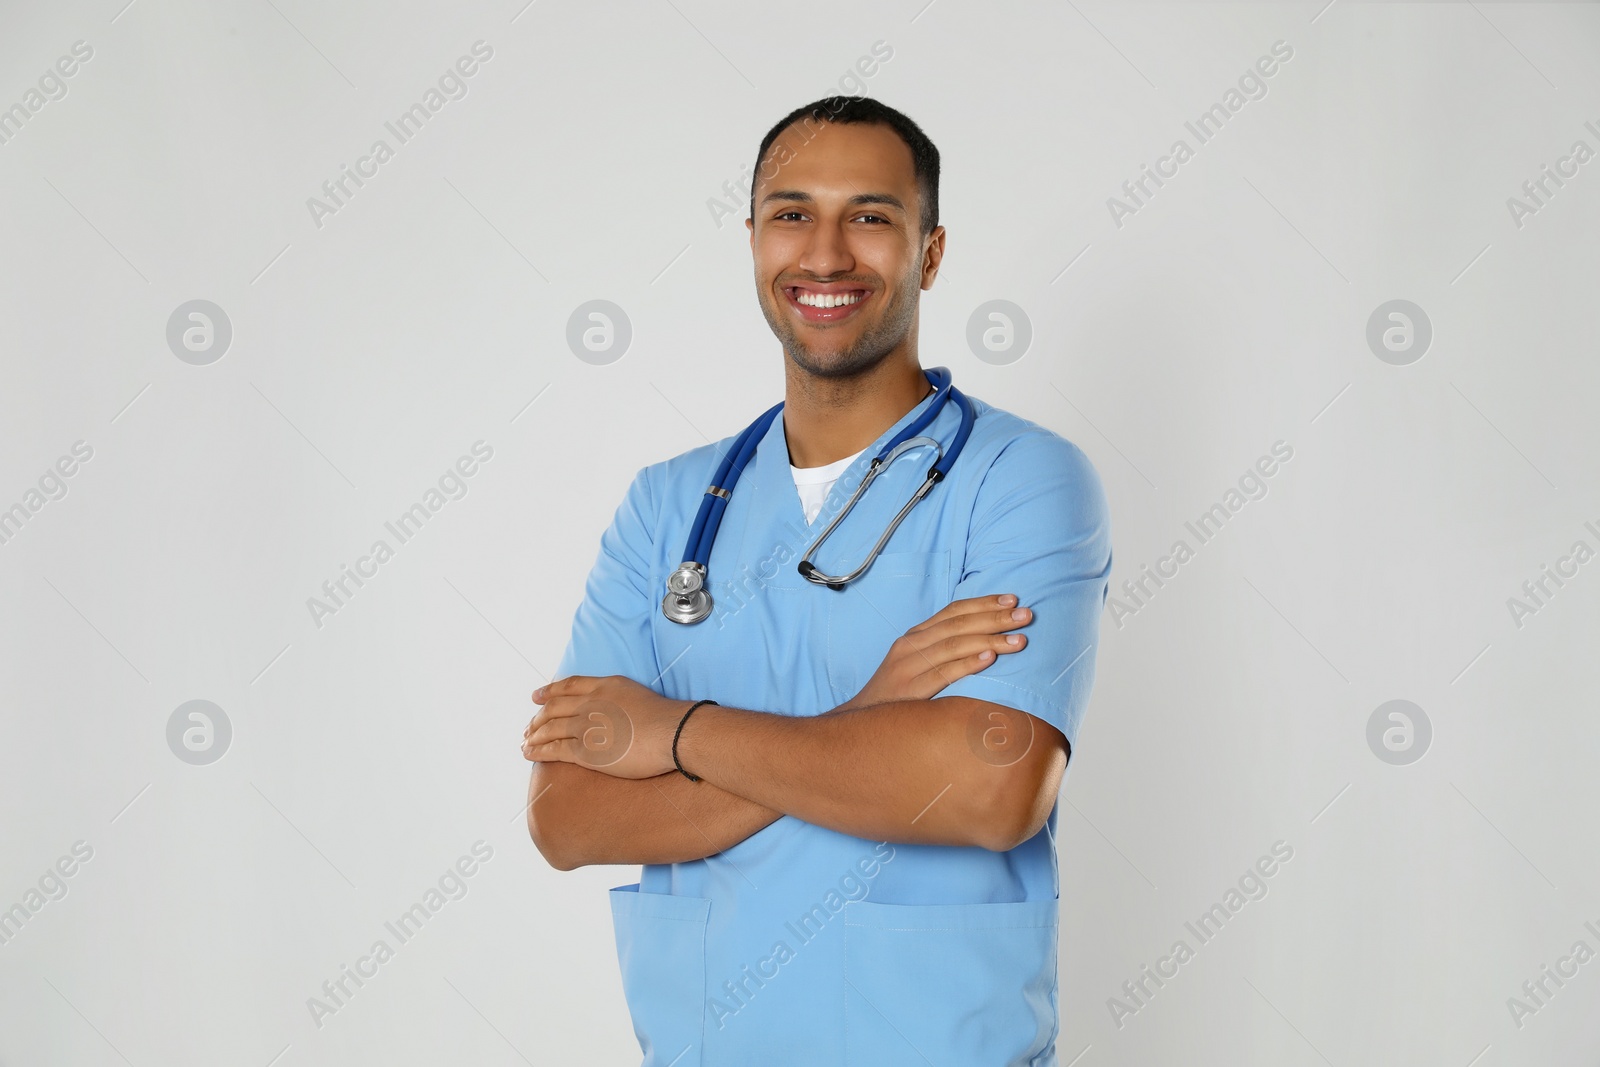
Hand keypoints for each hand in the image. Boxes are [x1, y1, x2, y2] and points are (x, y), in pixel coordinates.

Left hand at [522, 675, 689, 779]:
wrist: (671, 732)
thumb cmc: (663, 718)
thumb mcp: (636, 694)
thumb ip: (618, 699)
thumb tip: (613, 710)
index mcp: (604, 686)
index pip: (569, 686)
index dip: (549, 691)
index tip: (537, 695)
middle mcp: (590, 703)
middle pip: (554, 707)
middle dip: (537, 717)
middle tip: (527, 726)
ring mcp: (586, 726)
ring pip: (550, 728)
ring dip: (534, 735)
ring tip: (525, 742)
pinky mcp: (585, 750)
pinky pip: (554, 749)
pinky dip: (538, 751)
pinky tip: (529, 753)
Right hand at [840, 593, 1031, 711]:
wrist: (861, 723)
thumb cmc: (898, 696)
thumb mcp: (916, 664)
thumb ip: (943, 651)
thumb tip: (984, 642)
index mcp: (915, 636)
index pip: (954, 611)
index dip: (984, 603)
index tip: (1012, 600)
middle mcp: (911, 645)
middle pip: (959, 624)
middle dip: (995, 618)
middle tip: (1027, 615)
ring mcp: (909, 666)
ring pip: (955, 645)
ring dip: (990, 639)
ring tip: (1019, 639)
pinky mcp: (910, 690)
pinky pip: (944, 673)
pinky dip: (968, 663)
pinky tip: (990, 658)